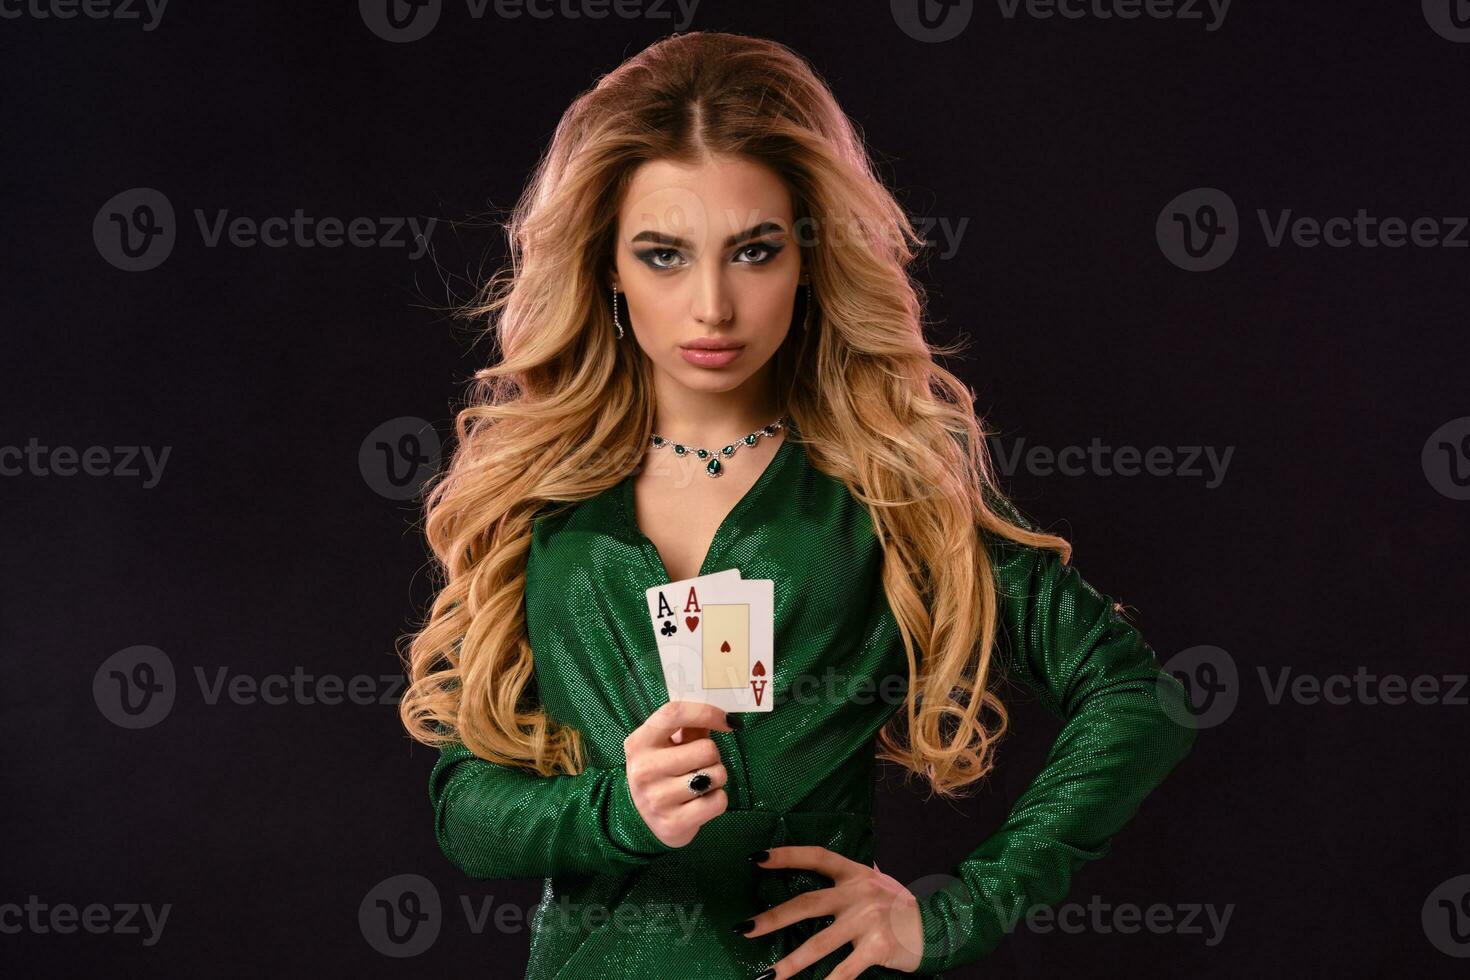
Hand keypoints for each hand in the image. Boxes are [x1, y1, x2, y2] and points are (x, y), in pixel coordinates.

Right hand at [623, 700, 734, 847]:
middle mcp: (644, 769)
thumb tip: (723, 714)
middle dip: (713, 756)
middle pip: (707, 749)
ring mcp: (657, 799)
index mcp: (639, 742)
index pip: (674, 713)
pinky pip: (718, 801)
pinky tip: (701, 802)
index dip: (706, 712)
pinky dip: (717, 800)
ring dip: (716, 778)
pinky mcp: (673, 823)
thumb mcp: (666, 745)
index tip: (728, 721)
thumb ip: (689, 726)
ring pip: (716, 775)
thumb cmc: (661, 771)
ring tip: (700, 783)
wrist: (641, 820)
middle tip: (700, 764)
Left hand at [737, 846, 924, 976]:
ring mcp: (868, 921)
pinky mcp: (877, 947)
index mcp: (855, 873)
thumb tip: (826, 864)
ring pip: (819, 943)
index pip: (816, 857)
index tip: (755, 859)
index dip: (786, 856)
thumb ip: (854, 876)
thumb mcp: (879, 881)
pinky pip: (845, 970)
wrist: (941, 926)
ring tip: (767, 977)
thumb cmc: (903, 905)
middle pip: (807, 904)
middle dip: (773, 918)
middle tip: (744, 929)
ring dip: (790, 963)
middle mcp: (859, 893)